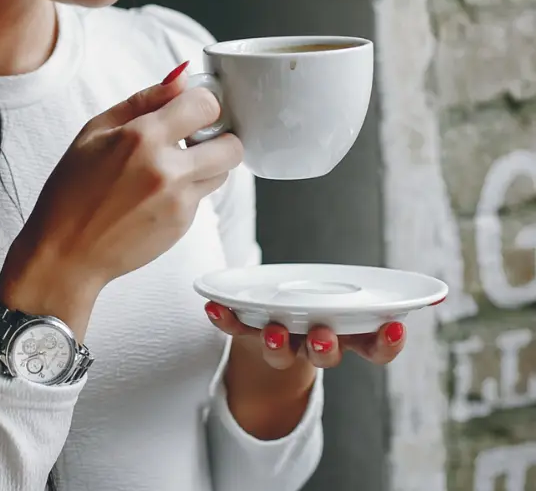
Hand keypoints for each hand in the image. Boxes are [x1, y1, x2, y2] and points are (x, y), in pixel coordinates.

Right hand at [0, 62, 241, 338]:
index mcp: (142, 137)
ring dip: (208, 162)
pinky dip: (189, 190)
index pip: (206, 104)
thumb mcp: (95, 131)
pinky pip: (203, 197)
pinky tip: (155, 195)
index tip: (192, 107)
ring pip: (224, 172)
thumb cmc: (71, 189)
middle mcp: (168, 169)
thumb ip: (143, 100)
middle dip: (218, 135)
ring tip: (173, 165)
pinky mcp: (183, 226)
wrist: (66, 252)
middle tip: (195, 137)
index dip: (202, 101)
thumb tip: (181, 78)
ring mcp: (180, 201)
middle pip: (232, 143)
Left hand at [204, 302, 407, 368]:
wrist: (273, 342)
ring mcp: (281, 342)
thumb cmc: (319, 313)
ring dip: (275, 341)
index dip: (384, 344)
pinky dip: (223, 319)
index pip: (372, 349)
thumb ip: (381, 300)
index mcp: (346, 336)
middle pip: (324, 353)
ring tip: (270, 329)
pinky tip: (211, 306)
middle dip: (324, 345)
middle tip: (322, 335)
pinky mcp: (249, 334)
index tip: (395, 329)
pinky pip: (235, 330)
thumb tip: (436, 293)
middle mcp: (315, 345)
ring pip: (281, 350)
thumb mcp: (350, 306)